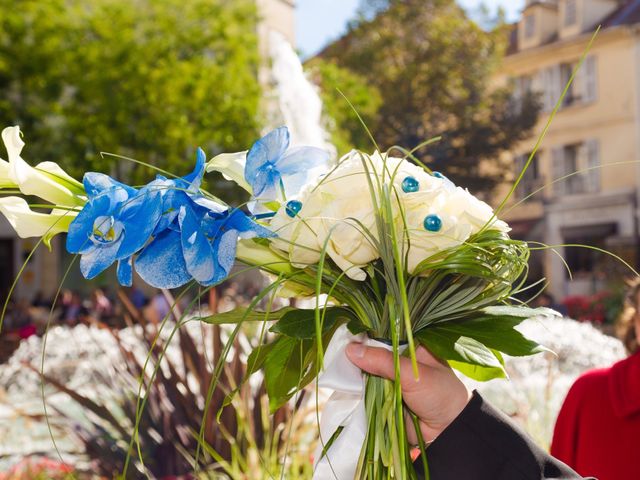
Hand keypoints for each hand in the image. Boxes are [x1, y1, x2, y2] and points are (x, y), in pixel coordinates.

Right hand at [345, 343, 471, 443]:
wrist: (448, 431)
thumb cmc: (439, 394)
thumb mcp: (412, 374)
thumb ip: (383, 361)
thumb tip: (351, 350)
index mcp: (410, 346)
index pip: (383, 334)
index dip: (365, 335)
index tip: (344, 333)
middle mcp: (398, 360)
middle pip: (371, 353)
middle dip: (356, 354)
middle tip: (335, 351)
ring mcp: (389, 379)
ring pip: (365, 371)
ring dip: (353, 372)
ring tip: (333, 366)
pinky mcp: (383, 397)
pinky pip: (365, 390)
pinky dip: (355, 389)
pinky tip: (341, 383)